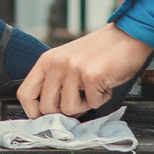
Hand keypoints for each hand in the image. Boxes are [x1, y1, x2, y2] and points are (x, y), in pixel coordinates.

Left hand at [16, 24, 153, 118]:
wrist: (127, 35)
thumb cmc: (100, 52)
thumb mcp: (68, 62)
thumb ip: (55, 82)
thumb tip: (48, 112)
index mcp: (47, 60)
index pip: (25, 93)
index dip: (34, 112)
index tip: (46, 117)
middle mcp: (56, 63)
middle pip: (47, 108)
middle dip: (66, 111)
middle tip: (81, 98)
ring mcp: (73, 68)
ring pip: (69, 109)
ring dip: (86, 104)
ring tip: (94, 88)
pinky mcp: (91, 75)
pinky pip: (92, 104)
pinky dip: (102, 98)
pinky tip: (106, 83)